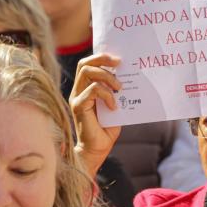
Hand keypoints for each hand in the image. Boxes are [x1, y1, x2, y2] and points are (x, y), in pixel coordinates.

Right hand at [69, 53, 122, 178]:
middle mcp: (78, 90)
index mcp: (85, 88)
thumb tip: (129, 77)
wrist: (97, 149)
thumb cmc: (106, 129)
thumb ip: (116, 92)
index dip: (100, 57)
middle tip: (119, 63)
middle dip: (102, 59)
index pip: (87, 64)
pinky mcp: (78, 106)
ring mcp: (76, 97)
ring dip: (106, 76)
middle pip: (84, 64)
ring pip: (87, 73)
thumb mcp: (115, 105)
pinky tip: (115, 106)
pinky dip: (107, 95)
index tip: (118, 59)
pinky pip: (92, 90)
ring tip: (120, 87)